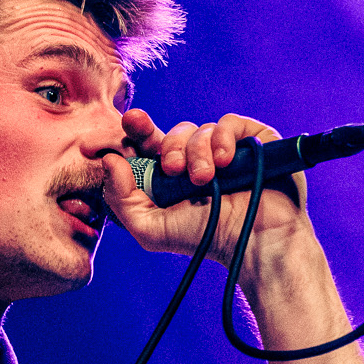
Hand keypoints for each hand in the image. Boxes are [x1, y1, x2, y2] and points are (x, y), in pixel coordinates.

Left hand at [100, 108, 312, 270]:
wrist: (253, 243)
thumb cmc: (206, 239)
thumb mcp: (151, 229)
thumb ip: (121, 199)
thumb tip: (109, 160)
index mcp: (170, 175)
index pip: (147, 144)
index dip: (136, 130)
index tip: (130, 121)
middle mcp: (196, 159)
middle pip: (171, 134)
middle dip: (169, 146)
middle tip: (173, 169)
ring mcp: (224, 149)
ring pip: (199, 130)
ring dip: (197, 153)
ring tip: (205, 180)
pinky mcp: (250, 141)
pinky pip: (228, 123)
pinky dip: (223, 139)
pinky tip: (225, 161)